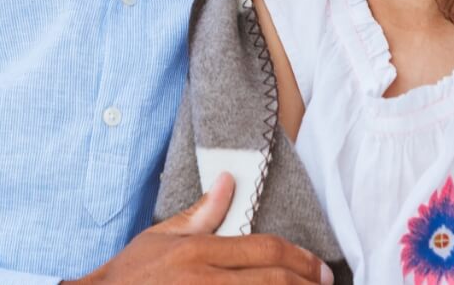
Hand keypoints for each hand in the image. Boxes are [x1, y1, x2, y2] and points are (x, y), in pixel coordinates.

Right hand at [64, 172, 334, 283]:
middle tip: (325, 284)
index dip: (298, 258)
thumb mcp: (160, 237)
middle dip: (304, 283)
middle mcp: (203, 281)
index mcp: (197, 252)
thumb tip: (229, 180)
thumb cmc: (128, 276)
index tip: (319, 268)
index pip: (263, 250)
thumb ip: (200, 212)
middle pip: (271, 281)